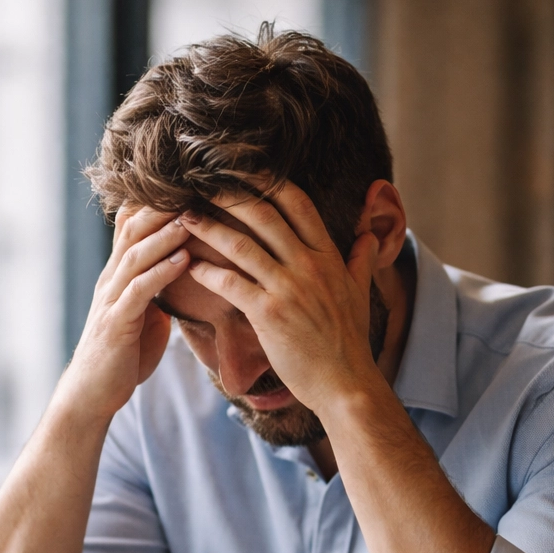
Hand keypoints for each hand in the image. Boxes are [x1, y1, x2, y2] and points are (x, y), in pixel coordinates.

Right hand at [61, 206, 190, 422]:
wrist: (93, 394)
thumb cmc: (122, 356)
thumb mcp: (142, 315)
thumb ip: (156, 289)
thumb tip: (181, 271)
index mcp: (118, 276)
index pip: (131, 228)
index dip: (154, 205)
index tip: (187, 185)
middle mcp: (110, 281)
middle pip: (132, 231)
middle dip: (161, 208)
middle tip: (192, 187)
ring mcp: (111, 300)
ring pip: (135, 256)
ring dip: (164, 235)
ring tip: (191, 217)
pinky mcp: (117, 324)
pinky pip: (140, 291)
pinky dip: (162, 272)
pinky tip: (184, 260)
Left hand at [179, 183, 381, 412]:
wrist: (345, 383)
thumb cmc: (350, 342)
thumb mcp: (360, 293)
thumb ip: (361, 259)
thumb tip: (369, 236)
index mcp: (328, 255)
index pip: (298, 203)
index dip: (269, 181)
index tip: (242, 169)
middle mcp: (308, 265)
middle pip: (264, 215)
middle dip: (230, 195)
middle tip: (201, 182)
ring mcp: (288, 288)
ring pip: (242, 246)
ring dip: (209, 228)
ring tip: (184, 217)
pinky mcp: (268, 314)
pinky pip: (230, 284)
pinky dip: (208, 271)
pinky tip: (190, 264)